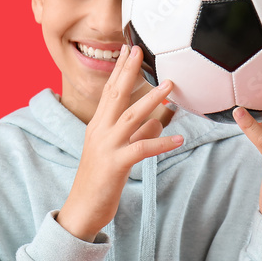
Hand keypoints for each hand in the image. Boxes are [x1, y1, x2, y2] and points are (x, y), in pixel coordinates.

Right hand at [57, 44, 183, 241]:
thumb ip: (136, 136)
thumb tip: (156, 122)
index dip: (119, 70)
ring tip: (170, 85)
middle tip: (140, 50)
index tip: (129, 50)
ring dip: (152, 100)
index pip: (109, 92)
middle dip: (129, 71)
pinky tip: (179, 137)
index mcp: (98, 126)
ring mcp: (106, 147)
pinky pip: (142, 149)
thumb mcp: (118, 154)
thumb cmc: (99, 182)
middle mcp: (100, 131)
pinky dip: (161, 142)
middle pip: (116, 95)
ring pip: (131, 117)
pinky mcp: (116, 164)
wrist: (82, 210)